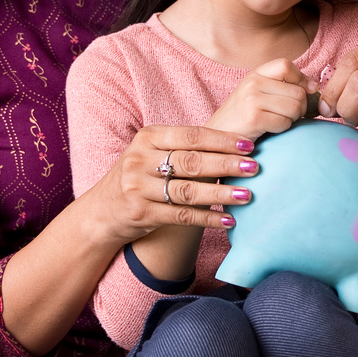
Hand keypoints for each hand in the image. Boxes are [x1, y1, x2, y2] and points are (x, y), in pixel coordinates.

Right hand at [84, 124, 258, 242]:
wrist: (102, 210)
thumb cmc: (139, 175)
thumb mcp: (152, 152)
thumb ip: (183, 146)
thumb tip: (235, 143)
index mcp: (147, 137)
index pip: (190, 136)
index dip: (221, 141)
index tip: (249, 145)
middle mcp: (140, 160)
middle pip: (191, 162)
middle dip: (226, 164)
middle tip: (255, 168)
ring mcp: (138, 188)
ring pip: (187, 191)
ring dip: (221, 194)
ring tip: (247, 195)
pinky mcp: (142, 214)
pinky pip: (182, 216)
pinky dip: (208, 219)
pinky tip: (229, 220)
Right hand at [208, 59, 308, 140]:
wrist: (217, 138)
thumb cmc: (243, 118)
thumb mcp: (258, 94)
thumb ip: (282, 86)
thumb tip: (315, 88)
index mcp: (255, 74)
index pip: (286, 65)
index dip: (302, 79)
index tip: (307, 92)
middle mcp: (253, 83)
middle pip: (297, 91)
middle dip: (301, 107)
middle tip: (290, 116)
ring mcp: (252, 99)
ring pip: (295, 107)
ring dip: (293, 119)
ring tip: (279, 122)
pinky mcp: (253, 118)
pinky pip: (285, 122)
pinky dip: (283, 129)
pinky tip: (271, 130)